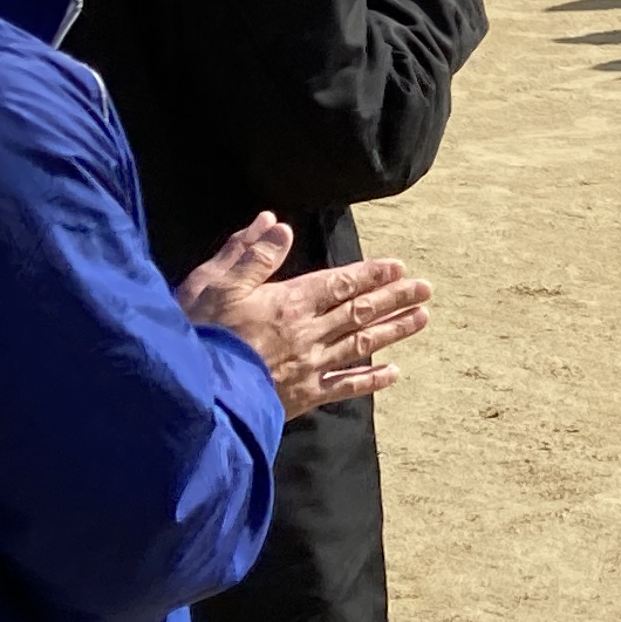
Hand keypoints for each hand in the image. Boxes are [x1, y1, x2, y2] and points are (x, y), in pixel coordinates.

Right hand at [178, 213, 430, 420]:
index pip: (340, 284)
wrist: (194, 393)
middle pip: (360, 311)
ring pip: (361, 344)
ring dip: (394, 330)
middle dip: (395, 298)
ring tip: (422, 319)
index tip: (399, 268)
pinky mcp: (303, 397)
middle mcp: (308, 333)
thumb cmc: (199, 335)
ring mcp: (309, 367)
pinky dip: (371, 380)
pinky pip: (345, 387)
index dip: (371, 274)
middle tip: (426, 289)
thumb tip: (276, 224)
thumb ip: (249, 255)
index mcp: (289, 303)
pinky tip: (394, 373)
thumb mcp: (215, 284)